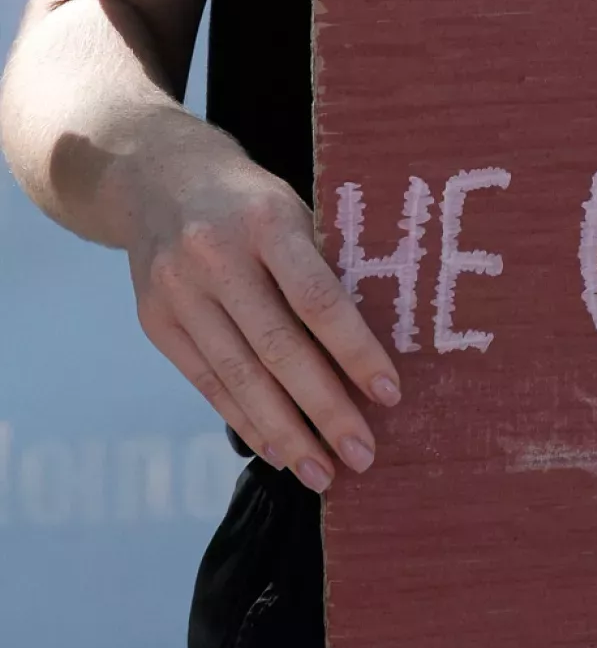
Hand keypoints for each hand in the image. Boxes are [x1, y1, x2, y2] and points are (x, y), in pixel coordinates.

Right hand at [118, 115, 400, 491]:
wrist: (157, 174)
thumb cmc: (250, 200)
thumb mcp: (293, 209)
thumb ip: (323, 267)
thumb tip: (372, 351)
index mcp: (266, 221)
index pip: (318, 298)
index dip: (355, 351)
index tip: (389, 394)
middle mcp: (215, 257)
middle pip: (277, 349)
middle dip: (324, 410)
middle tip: (362, 455)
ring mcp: (178, 291)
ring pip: (238, 377)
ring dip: (285, 433)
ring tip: (322, 472)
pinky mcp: (155, 321)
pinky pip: (206, 383)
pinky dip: (244, 420)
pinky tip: (277, 450)